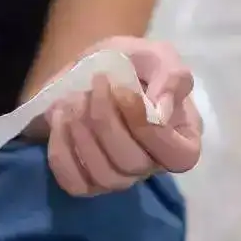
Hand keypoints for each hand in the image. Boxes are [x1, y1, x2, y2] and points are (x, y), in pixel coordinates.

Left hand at [46, 38, 203, 196]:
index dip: (150, 129)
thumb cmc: (134, 64)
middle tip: (95, 84)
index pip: (178, 156)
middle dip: (106, 121)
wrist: (93, 69)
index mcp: (182, 140)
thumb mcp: (158, 57)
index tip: (124, 91)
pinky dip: (61, 151)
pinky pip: (74, 183)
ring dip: (82, 133)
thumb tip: (161, 111)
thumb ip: (171, 77)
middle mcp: (153, 166)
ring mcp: (119, 178)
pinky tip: (58, 117)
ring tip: (74, 98)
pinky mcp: (87, 183)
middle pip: (133, 165)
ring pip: (103, 176)